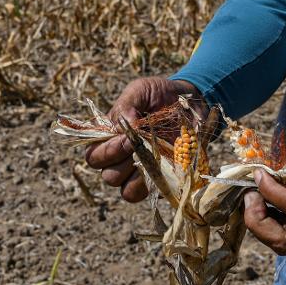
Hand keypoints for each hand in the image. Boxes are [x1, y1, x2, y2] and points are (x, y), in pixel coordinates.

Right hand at [85, 77, 206, 201]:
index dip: (106, 151)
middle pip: (107, 175)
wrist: (191, 102)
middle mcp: (121, 160)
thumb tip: (123, 127)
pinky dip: (153, 184)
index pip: (93, 156)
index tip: (126, 137)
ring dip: (136, 175)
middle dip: (120, 161)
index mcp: (110, 139)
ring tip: (151, 156)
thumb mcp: (141, 90)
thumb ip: (127, 104)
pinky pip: (150, 194)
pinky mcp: (161, 180)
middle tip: (137, 144)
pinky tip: (164, 167)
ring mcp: (141, 172)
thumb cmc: (161, 95)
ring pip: (125, 190)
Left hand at [243, 134, 285, 254]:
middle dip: (257, 218)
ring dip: (260, 223)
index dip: (271, 189)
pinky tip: (264, 203)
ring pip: (282, 243)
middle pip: (282, 239)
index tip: (259, 172)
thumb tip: (273, 170)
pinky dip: (270, 222)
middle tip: (249, 194)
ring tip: (253, 198)